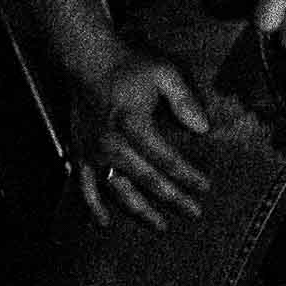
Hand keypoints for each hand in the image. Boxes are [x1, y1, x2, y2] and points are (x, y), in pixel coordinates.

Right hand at [72, 46, 210, 230]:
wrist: (88, 60)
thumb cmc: (130, 65)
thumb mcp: (165, 73)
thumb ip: (184, 101)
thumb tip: (203, 128)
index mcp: (134, 126)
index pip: (167, 159)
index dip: (187, 175)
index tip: (205, 187)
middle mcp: (113, 145)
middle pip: (147, 180)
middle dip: (172, 198)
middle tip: (194, 213)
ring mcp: (94, 152)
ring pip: (118, 190)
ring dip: (139, 210)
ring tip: (160, 225)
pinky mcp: (80, 153)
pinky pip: (85, 186)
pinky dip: (93, 206)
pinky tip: (103, 223)